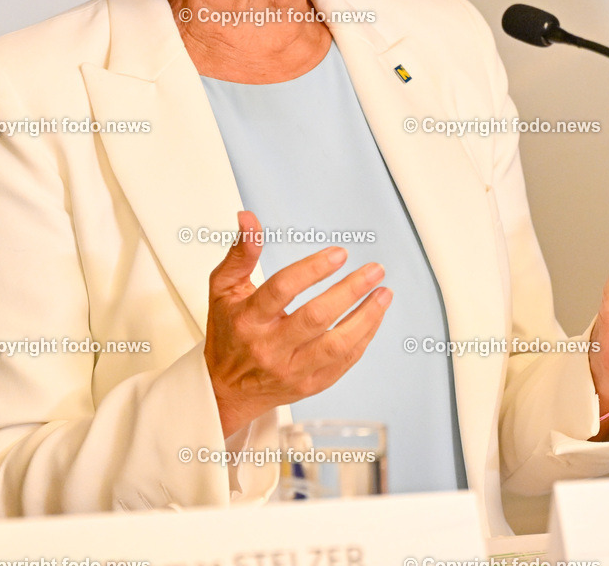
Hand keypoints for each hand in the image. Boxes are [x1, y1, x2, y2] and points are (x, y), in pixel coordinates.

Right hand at [204, 210, 392, 436]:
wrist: (226, 389)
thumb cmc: (228, 333)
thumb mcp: (223, 288)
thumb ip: (241, 252)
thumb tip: (248, 219)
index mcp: (248, 320)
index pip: (282, 290)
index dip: (312, 269)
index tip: (338, 254)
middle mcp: (269, 347)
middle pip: (316, 317)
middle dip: (351, 290)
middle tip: (374, 270)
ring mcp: (291, 370)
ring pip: (336, 345)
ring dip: (366, 317)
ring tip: (384, 293)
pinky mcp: (309, 385)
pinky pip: (343, 363)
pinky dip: (363, 338)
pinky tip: (373, 317)